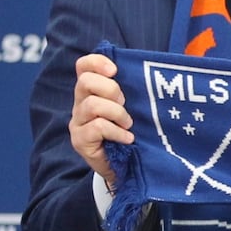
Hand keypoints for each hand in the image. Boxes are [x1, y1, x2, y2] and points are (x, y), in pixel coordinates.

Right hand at [68, 53, 133, 185]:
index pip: (83, 66)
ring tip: (128, 124)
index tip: (116, 70)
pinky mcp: (80, 141)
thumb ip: (134, 90)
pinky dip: (116, 132)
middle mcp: (80, 103)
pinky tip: (127, 138)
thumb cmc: (132, 131)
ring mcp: (78, 122)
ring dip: (117, 113)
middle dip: (111, 90)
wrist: (126, 167)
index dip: (97, 62)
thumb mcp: (134, 108)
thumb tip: (153, 74)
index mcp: (92, 91)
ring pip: (92, 104)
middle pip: (85, 82)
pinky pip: (97, 127)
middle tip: (125, 104)